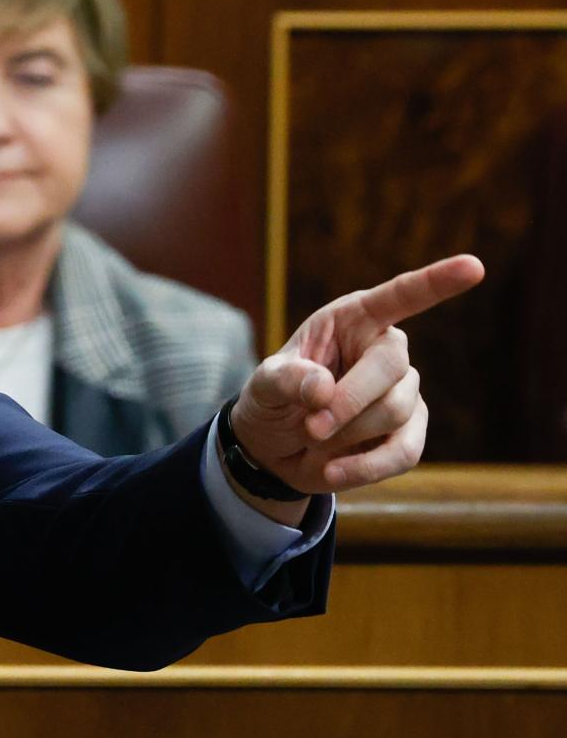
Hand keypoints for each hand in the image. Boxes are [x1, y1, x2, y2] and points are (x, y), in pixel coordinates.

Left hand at [231, 254, 484, 495]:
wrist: (275, 450)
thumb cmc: (272, 401)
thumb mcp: (263, 386)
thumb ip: (285, 380)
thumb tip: (322, 389)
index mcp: (352, 321)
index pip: (398, 296)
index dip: (435, 282)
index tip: (474, 266)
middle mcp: (385, 350)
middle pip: (392, 367)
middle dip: (349, 402)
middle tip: (309, 427)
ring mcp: (403, 392)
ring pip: (395, 411)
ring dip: (346, 433)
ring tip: (312, 438)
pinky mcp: (410, 433)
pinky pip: (404, 452)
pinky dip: (365, 467)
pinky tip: (332, 471)